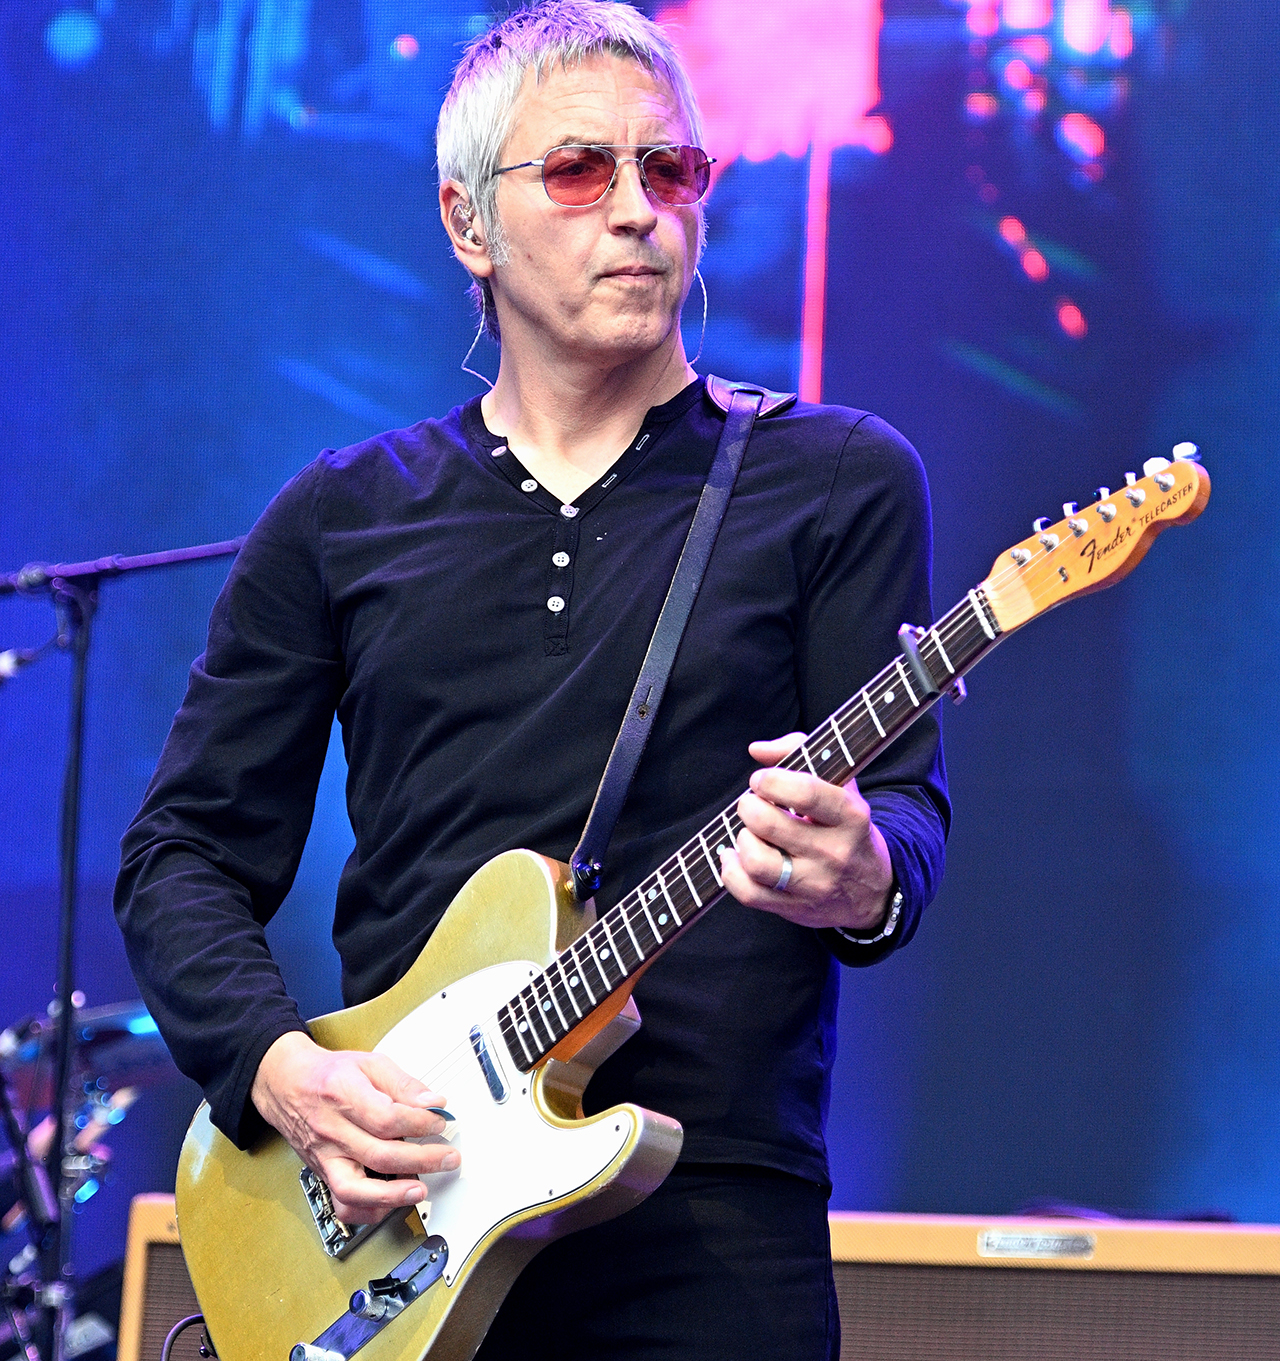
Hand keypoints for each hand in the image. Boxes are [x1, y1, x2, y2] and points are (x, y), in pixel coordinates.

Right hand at [251, 1031, 457, 1224]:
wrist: (287, 1084)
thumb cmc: (328, 1074)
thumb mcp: (369, 1063)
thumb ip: (403, 1084)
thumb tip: (433, 1104)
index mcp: (343, 1094)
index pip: (386, 1118)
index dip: (419, 1123)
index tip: (438, 1122)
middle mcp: (331, 1130)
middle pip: (379, 1155)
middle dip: (422, 1159)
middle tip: (448, 1157)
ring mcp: (324, 1156)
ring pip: (355, 1190)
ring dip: (392, 1196)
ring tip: (420, 1190)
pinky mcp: (323, 1173)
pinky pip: (343, 1204)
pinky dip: (368, 1210)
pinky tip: (391, 1201)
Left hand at [718, 733, 894, 932]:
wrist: (874, 892)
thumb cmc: (846, 827)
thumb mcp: (841, 786)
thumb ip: (801, 752)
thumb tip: (757, 749)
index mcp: (851, 816)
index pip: (806, 792)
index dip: (772, 780)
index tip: (762, 780)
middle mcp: (834, 852)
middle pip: (769, 825)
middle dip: (749, 807)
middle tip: (752, 804)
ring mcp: (814, 884)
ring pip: (757, 862)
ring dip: (742, 839)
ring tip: (750, 832)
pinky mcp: (794, 908)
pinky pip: (748, 893)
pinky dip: (731, 871)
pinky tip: (735, 857)